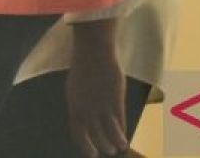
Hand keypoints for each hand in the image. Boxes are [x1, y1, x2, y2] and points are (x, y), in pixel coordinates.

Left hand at [67, 21, 128, 155]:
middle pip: (95, 136)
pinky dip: (123, 130)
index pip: (78, 133)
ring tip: (120, 147)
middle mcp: (86, 110)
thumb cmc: (84, 68)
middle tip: (108, 152)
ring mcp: (101, 106)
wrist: (94, 52)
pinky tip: (125, 134)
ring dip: (115, 142)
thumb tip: (84, 119)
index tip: (91, 153)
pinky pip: (120, 121)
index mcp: (74, 107)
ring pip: (110, 132)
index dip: (85, 146)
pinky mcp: (115, 100)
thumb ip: (79, 105)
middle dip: (102, 147)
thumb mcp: (74, 89)